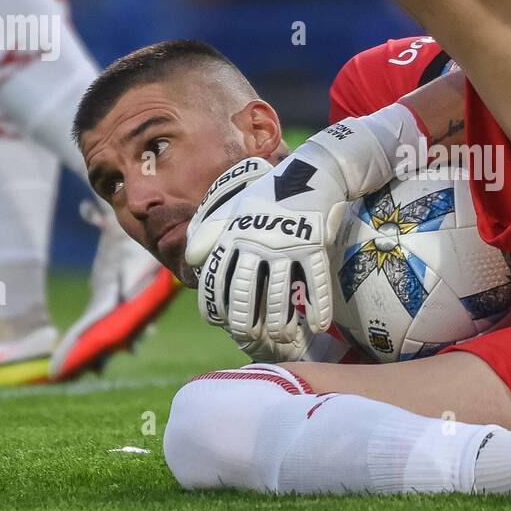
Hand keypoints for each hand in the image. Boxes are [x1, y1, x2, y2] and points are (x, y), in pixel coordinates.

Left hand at [189, 105, 423, 341]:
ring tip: (282, 337)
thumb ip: (209, 232)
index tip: (218, 323)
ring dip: (281, 322)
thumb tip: (191, 260)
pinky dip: (318, 307)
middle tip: (250, 340)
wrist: (312, 171)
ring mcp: (287, 245)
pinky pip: (314, 283)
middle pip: (247, 293)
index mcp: (234, 236)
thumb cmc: (269, 192)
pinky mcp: (314, 245)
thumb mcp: (233, 206)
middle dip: (246, 323)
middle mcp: (257, 243)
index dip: (215, 305)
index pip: (217, 278)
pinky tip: (318, 325)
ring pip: (281, 293)